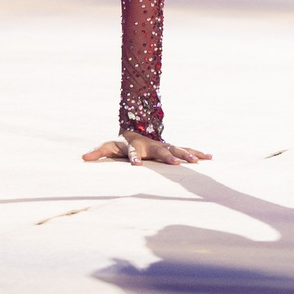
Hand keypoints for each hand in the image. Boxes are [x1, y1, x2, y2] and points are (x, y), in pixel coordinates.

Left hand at [84, 129, 209, 166]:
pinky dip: (197, 153)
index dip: (133, 159)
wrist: (139, 127)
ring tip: (197, 162)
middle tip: (176, 164)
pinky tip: (210, 157)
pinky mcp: (172, 148)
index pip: (133, 153)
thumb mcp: (109, 146)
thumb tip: (83, 157)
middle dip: (169, 157)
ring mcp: (164, 145)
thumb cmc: (122, 142)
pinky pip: (186, 150)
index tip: (136, 166)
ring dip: (187, 155)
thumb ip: (98, 151)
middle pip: (161, 151)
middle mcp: (153, 146)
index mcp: (136, 147)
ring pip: (177, 149)